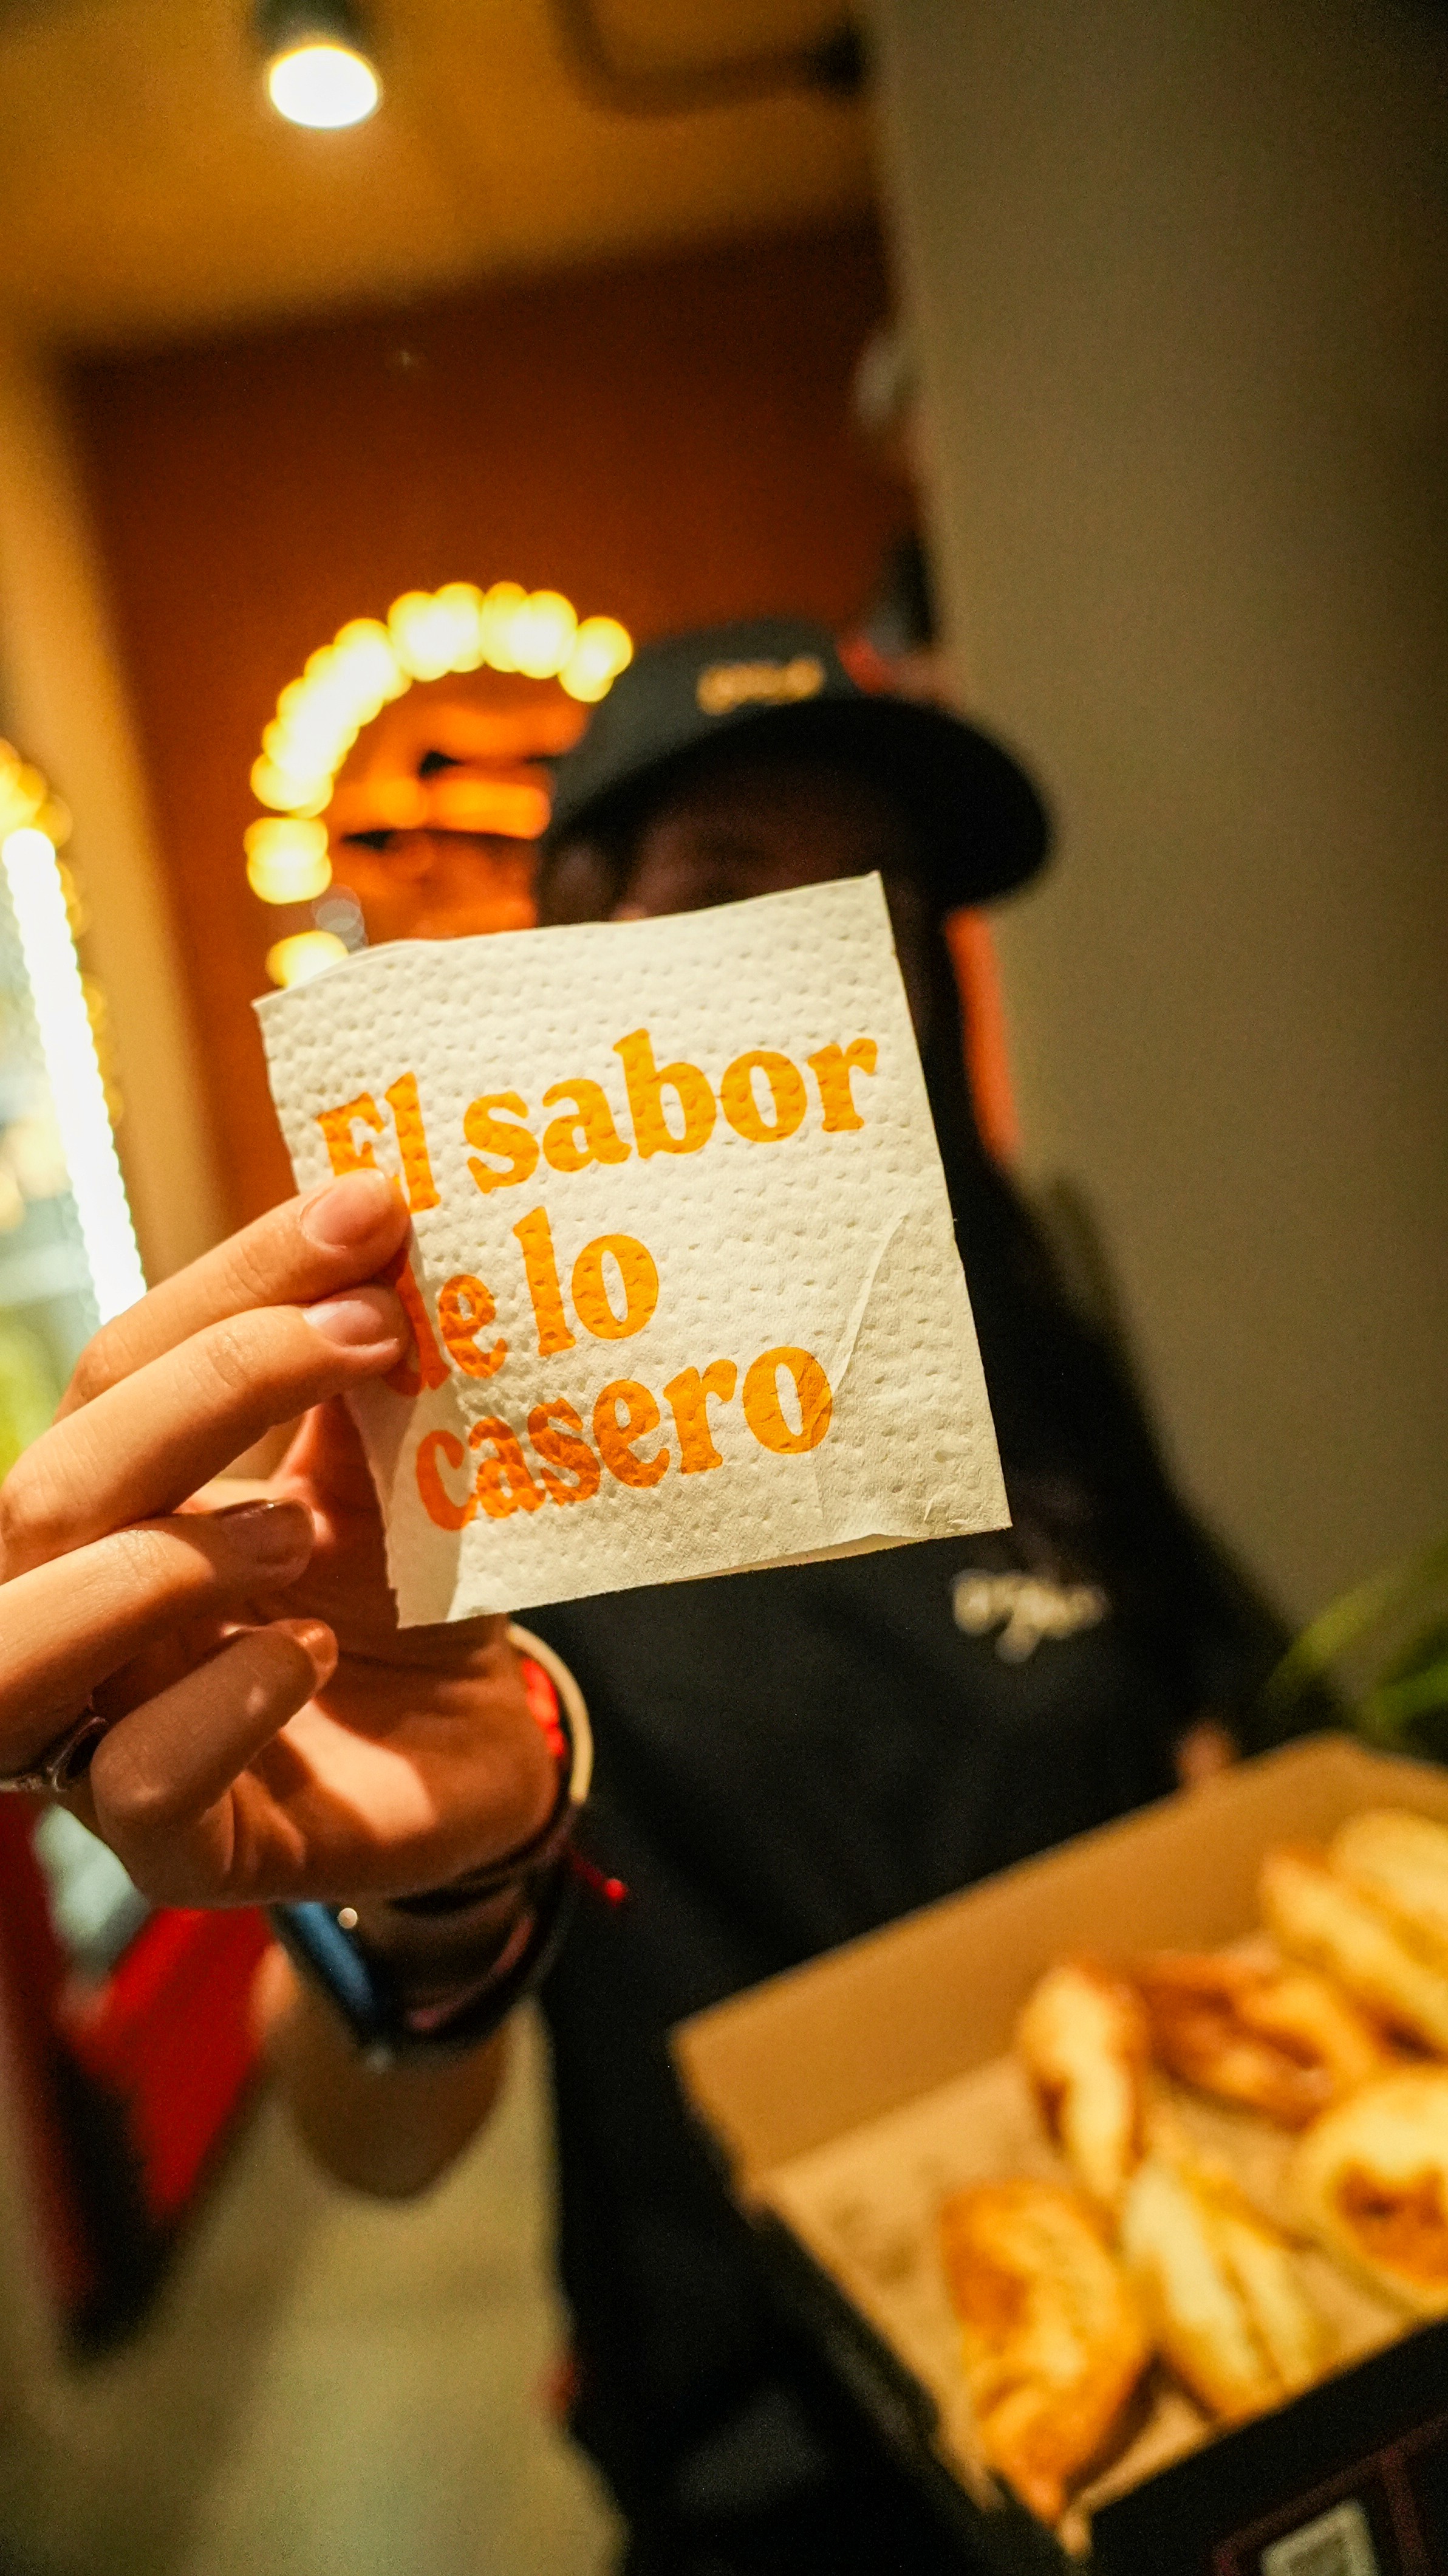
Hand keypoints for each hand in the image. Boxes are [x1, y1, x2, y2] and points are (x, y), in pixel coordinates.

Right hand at [0, 1170, 555, 1905]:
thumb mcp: (387, 1466)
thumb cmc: (409, 1598)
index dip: (235, 1279)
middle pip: (53, 1483)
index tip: (370, 1210)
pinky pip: (137, 1782)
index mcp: (118, 1499)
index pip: (118, 1368)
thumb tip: (387, 1210)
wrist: (484, 1751)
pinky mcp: (180, 1846)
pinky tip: (310, 1657)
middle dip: (210, 1388)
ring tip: (299, 1529)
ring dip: (162, 1555)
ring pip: (24, 1635)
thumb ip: (362, 1370)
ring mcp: (108, 1733)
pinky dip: (224, 1702)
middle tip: (375, 1336)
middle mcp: (78, 1609)